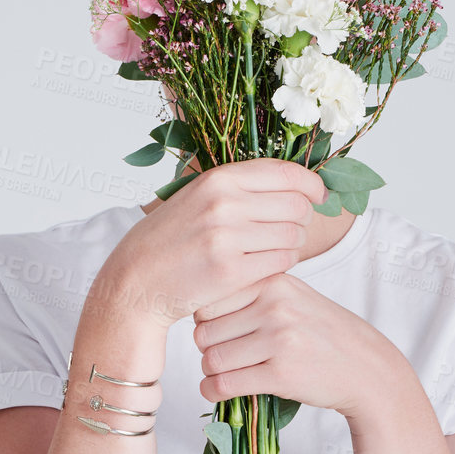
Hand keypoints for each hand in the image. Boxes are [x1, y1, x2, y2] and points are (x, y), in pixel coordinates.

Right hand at [97, 157, 326, 327]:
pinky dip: (285, 262)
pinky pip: (282, 261)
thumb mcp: (199, 197)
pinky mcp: (231, 271)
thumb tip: (297, 182)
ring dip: (296, 242)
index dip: (312, 184)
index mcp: (218, 178)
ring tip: (279, 247)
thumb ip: (241, 186)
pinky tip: (269, 264)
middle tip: (294, 227)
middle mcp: (223, 203)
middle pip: (297, 204)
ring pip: (294, 234)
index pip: (286, 173)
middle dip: (305, 216)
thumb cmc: (172, 238)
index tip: (319, 195)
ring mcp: (227, 238)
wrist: (136, 280)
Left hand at [192, 270, 403, 421]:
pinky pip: (225, 383)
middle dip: (206, 348)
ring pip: (211, 358)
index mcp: (274, 283)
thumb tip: (198, 307)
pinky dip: (212, 391)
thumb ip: (255, 295)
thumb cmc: (324, 335)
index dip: (206, 320)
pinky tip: (217, 391)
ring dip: (209, 372)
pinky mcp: (281, 374)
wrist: (366, 368)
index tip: (216, 333)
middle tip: (220, 357)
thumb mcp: (295, 298)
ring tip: (221, 375)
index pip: (211, 299)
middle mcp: (275, 307)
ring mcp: (279, 340)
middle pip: (205, 330)